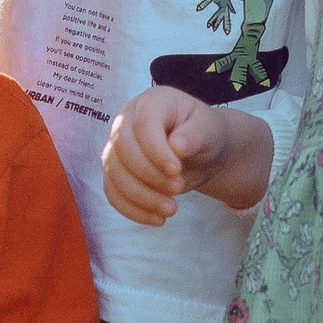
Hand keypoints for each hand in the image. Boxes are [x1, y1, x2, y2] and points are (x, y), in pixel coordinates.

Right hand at [103, 88, 274, 223]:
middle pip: (122, 148)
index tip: (177, 171)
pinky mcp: (116, 172)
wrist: (199, 151)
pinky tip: (157, 220)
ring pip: (114, 173)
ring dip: (140, 196)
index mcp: (152, 102)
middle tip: (178, 188)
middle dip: (149, 175)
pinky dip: (131, 209)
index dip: (156, 151)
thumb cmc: (204, 133)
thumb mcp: (210, 129)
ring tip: (171, 210)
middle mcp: (127, 120)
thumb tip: (176, 145)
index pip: (144, 125)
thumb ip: (196, 134)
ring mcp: (117, 146)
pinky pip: (113, 192)